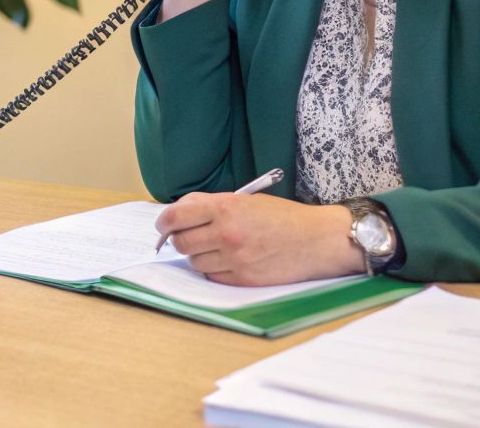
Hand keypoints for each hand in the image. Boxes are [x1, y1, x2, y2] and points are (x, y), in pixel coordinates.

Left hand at [153, 191, 361, 285]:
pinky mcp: (242, 279)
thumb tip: (179, 213)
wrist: (316, 240)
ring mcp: (234, 259)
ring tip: (213, 247)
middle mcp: (227, 233)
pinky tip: (227, 260)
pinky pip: (212, 276)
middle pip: (181, 242)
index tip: (163, 225)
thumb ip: (211, 204)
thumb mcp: (246, 200)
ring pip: (194, 262)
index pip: (175, 216)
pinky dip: (213, 270)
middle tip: (188, 237)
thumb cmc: (283, 217)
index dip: (163, 222)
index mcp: (226, 207)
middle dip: (179, 240)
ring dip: (197, 255)